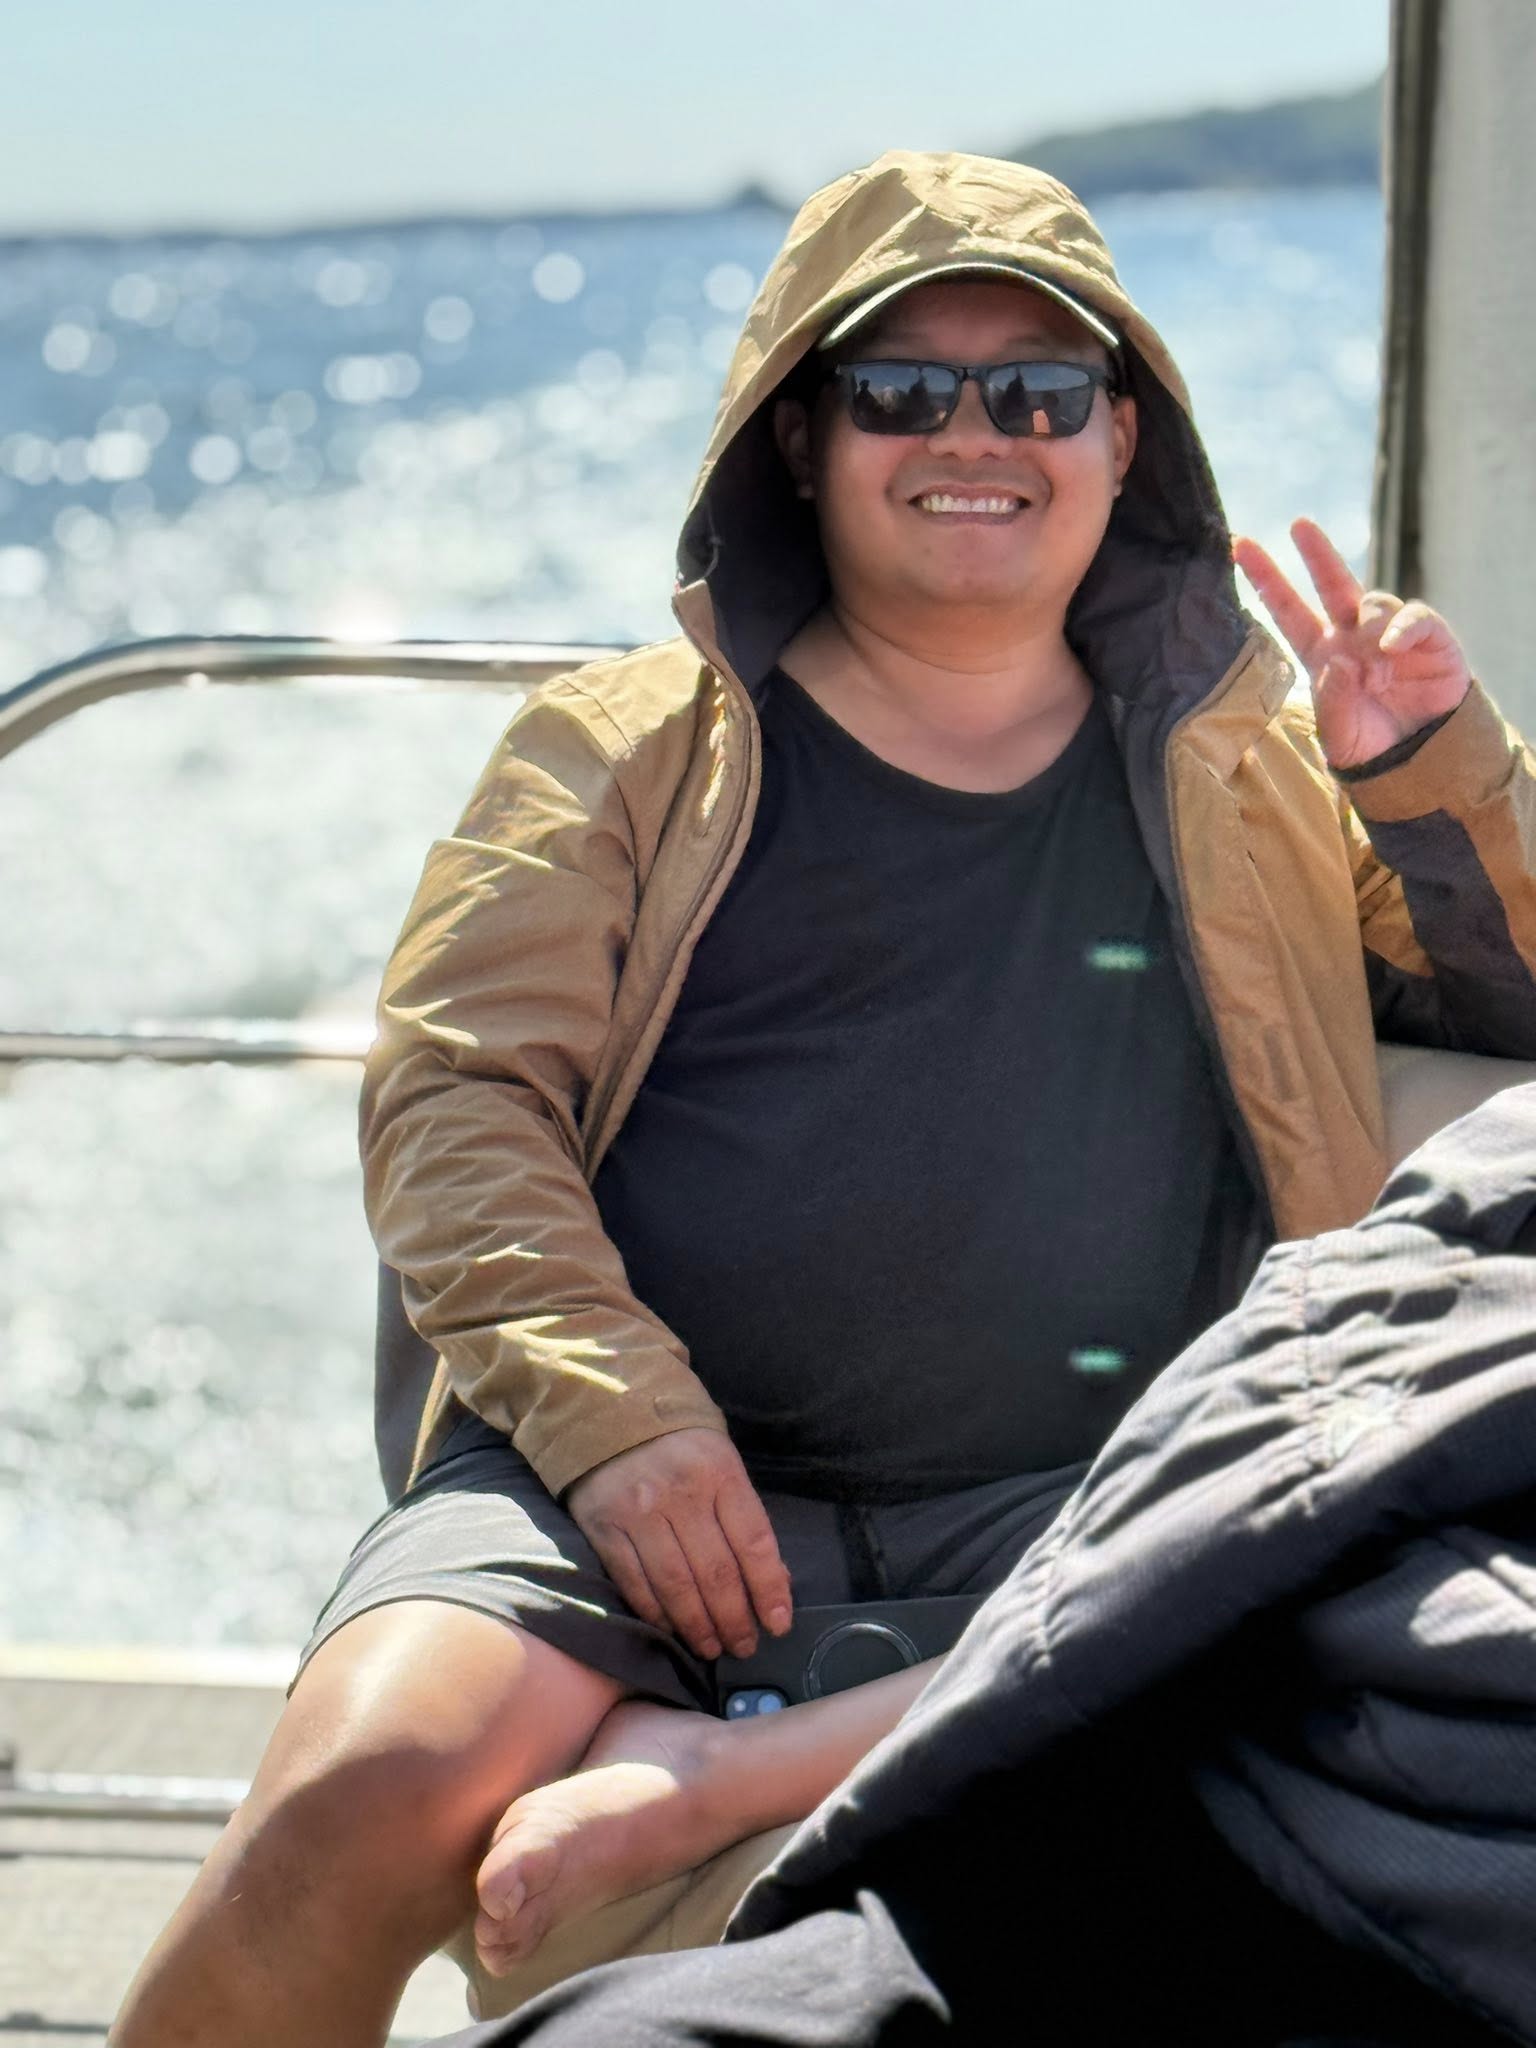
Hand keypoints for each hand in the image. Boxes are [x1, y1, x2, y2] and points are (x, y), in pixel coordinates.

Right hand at [565, 1428, 792, 1659]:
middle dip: (735, 1620)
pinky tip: (671, 1630)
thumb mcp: (721, 1462)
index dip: (769, 1590)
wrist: (607, 1409)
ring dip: (698, 1627)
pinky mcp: (604, 1528)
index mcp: (719, 1472)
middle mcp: (681, 1493)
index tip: (779, 1624)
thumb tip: (773, 1582)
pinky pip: (635, 1584)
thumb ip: (744, 1516)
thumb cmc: (677, 1441)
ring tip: (712, 1648)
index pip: (754, 1542)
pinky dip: (656, 1615)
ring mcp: (639, 1513)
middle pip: (716, 1573)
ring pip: (676, 1586)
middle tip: (744, 1646)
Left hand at [1233, 518, 1470, 769]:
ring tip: (1375, 664)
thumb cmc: (1374, 747)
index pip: (1289, 613)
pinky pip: (1415, 618)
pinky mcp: (1430, 639)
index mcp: (1323, 656)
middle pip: (1332, 585)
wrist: (1423, 761)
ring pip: (1373, 601)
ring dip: (1368, 624)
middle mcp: (1354, 638)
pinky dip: (1403, 627)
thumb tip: (1339, 661)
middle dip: (1318, 553)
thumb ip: (1334, 704)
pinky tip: (1391, 646)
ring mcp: (1391, 635)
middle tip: (1299, 525)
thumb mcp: (1342, 738)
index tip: (1240, 547)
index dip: (1267, 581)